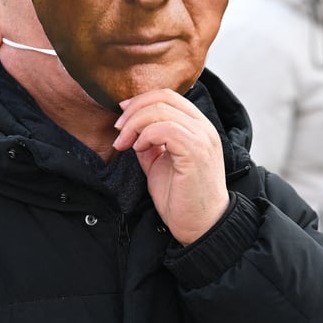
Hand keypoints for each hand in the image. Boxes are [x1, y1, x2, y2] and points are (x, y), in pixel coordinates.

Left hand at [113, 89, 228, 244]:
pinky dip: (145, 135)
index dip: (141, 101)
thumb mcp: (160, 164)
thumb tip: (132, 130)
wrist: (201, 227)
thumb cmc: (183, 199)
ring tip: (125, 144)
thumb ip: (151, 144)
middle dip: (134, 110)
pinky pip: (165, 129)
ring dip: (135, 124)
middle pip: (163, 97)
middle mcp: (203, 127)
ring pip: (161, 110)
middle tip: (118, 131)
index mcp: (197, 127)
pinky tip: (139, 149)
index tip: (122, 116)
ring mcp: (202, 138)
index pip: (168, 96)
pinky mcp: (196, 151)